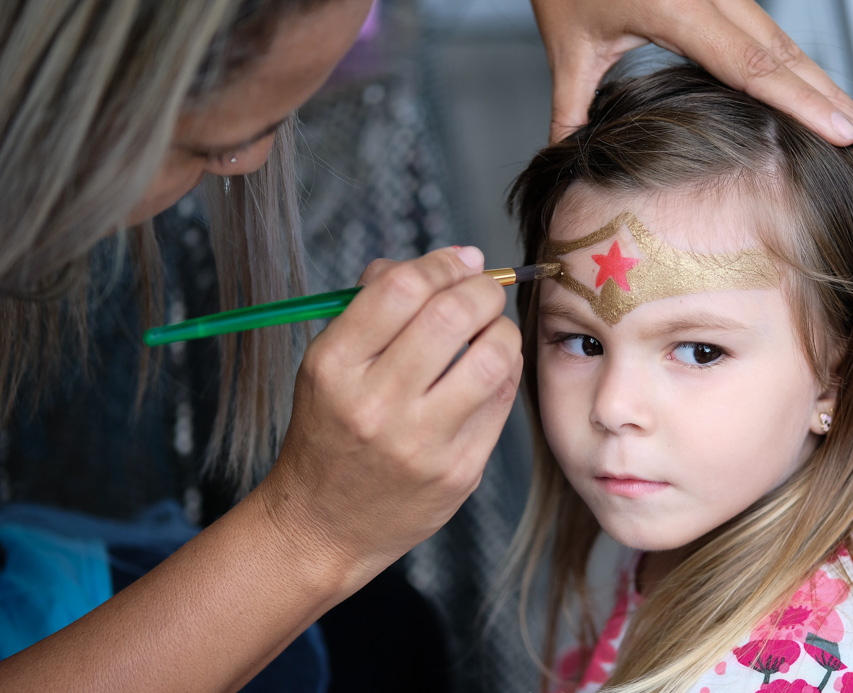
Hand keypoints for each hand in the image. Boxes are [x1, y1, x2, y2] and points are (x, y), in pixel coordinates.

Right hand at [261, 246, 521, 585]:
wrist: (322, 525)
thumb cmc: (329, 432)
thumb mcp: (326, 364)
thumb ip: (371, 305)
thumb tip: (439, 261)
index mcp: (335, 366)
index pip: (402, 288)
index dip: (443, 263)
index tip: (462, 261)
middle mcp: (375, 404)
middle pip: (452, 315)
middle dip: (483, 289)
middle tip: (484, 290)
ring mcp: (420, 443)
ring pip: (491, 357)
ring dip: (502, 329)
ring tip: (491, 329)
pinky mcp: (457, 472)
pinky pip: (501, 401)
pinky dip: (505, 371)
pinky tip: (491, 368)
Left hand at [531, 0, 852, 145]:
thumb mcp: (567, 44)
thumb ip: (572, 106)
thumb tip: (566, 157)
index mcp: (675, 5)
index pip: (752, 63)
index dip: (801, 101)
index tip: (839, 131)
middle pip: (783, 51)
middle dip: (827, 96)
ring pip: (781, 37)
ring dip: (816, 80)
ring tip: (850, 119)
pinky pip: (763, 25)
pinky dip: (789, 62)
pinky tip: (807, 87)